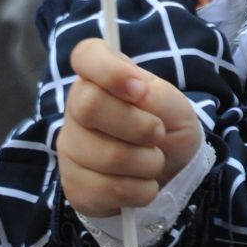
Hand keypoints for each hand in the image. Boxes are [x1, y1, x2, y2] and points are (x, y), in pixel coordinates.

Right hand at [58, 38, 202, 217]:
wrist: (172, 174)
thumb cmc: (169, 129)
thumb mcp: (176, 107)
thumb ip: (156, 94)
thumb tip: (134, 90)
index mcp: (101, 79)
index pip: (86, 55)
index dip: (109, 70)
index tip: (138, 89)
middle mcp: (76, 109)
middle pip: (90, 106)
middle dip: (139, 125)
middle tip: (158, 134)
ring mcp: (70, 148)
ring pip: (106, 155)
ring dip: (147, 163)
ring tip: (153, 161)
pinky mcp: (73, 186)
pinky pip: (106, 190)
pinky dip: (139, 190)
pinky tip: (142, 185)